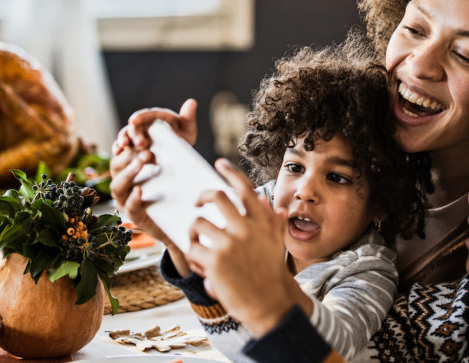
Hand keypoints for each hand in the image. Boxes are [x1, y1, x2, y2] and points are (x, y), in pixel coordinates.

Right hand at [110, 99, 198, 210]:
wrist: (187, 203)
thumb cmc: (180, 166)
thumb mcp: (185, 143)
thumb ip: (186, 123)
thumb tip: (191, 102)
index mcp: (134, 150)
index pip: (127, 134)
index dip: (129, 130)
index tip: (135, 122)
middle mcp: (126, 170)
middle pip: (118, 157)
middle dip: (129, 148)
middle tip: (145, 144)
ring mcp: (127, 192)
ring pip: (117, 181)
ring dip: (129, 170)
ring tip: (144, 161)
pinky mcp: (135, 212)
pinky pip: (128, 206)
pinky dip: (133, 198)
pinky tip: (141, 190)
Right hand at [113, 99, 198, 154]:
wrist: (177, 161)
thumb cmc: (182, 143)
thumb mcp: (187, 133)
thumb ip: (188, 118)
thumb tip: (192, 101)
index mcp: (156, 117)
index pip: (146, 114)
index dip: (139, 117)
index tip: (133, 120)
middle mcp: (144, 125)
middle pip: (135, 126)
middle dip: (134, 132)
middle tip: (139, 142)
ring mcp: (135, 136)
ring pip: (125, 135)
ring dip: (123, 139)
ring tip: (122, 146)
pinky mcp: (130, 148)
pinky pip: (121, 147)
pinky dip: (117, 148)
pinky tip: (117, 152)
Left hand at [185, 159, 305, 335]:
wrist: (269, 305)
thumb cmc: (270, 274)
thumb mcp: (276, 244)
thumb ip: (272, 220)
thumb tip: (265, 199)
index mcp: (261, 222)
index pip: (245, 189)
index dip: (231, 172)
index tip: (220, 163)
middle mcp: (245, 228)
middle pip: (216, 196)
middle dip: (201, 197)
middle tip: (196, 203)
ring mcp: (229, 243)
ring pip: (198, 222)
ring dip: (193, 232)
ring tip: (197, 242)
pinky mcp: (215, 261)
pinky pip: (192, 248)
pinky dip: (193, 255)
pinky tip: (199, 264)